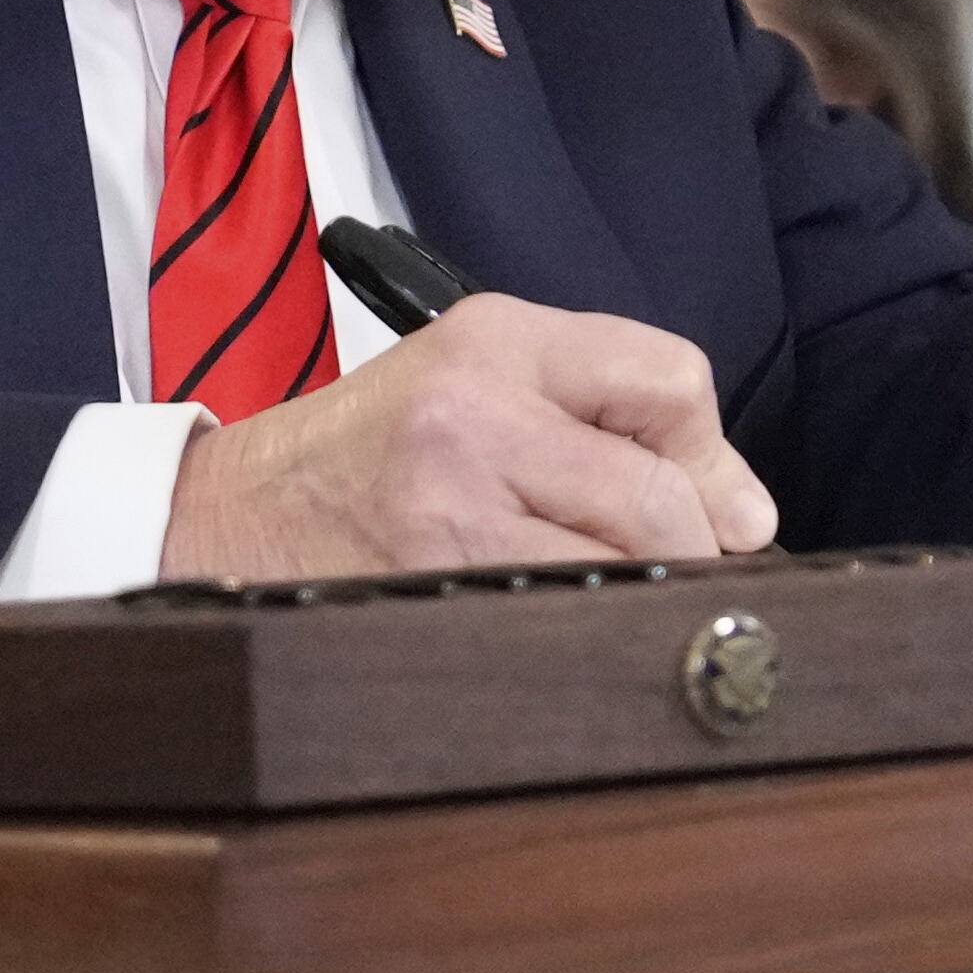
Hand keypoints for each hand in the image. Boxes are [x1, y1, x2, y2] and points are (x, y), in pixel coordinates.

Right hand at [158, 297, 777, 579]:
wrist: (224, 519)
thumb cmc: (359, 460)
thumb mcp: (470, 386)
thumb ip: (604, 417)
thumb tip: (747, 515)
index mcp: (495, 339)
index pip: (671, 380)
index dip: (708, 456)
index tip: (707, 501)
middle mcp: (477, 406)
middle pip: (662, 492)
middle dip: (691, 549)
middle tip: (670, 574)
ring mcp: (452, 498)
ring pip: (624, 564)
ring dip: (644, 599)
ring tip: (609, 598)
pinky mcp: (433, 577)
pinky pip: (566, 617)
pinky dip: (590, 633)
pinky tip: (561, 628)